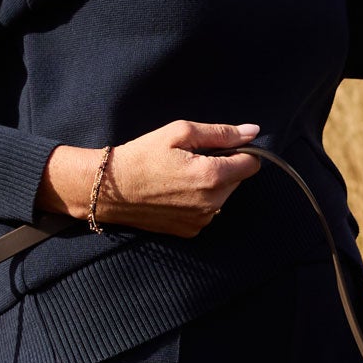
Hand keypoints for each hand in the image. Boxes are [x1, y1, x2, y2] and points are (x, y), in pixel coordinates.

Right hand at [35, 121, 263, 238]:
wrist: (109, 189)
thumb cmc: (142, 155)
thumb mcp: (180, 132)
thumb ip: (221, 133)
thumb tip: (253, 132)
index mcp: (213, 176)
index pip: (252, 164)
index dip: (240, 151)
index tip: (219, 147)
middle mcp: (212, 203)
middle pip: (237, 180)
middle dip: (223, 168)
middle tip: (191, 159)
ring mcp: (202, 220)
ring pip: (223, 196)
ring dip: (211, 185)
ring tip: (180, 176)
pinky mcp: (190, 231)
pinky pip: (208, 211)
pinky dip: (199, 201)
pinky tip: (175, 192)